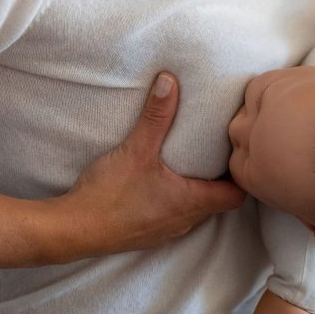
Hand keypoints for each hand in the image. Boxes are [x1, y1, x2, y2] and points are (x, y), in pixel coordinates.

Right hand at [61, 72, 245, 256]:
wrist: (73, 230)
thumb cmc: (110, 194)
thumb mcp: (137, 148)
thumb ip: (156, 115)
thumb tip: (170, 81)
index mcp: (191, 203)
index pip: (235, 196)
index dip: (241, 175)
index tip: (238, 153)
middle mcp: (183, 222)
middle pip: (216, 202)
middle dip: (219, 177)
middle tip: (217, 150)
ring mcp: (164, 231)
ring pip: (193, 209)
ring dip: (195, 188)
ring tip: (191, 160)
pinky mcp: (145, 233)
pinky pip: (172, 214)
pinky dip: (174, 197)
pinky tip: (159, 179)